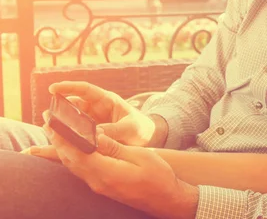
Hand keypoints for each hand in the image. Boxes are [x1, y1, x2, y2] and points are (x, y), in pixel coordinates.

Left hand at [41, 123, 198, 218]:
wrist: (166, 199)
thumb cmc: (158, 176)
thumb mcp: (140, 156)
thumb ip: (114, 146)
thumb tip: (94, 135)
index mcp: (107, 172)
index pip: (78, 152)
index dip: (63, 136)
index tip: (54, 120)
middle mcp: (98, 181)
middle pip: (70, 159)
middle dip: (56, 138)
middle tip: (48, 119)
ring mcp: (98, 185)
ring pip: (72, 165)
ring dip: (61, 147)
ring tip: (53, 130)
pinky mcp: (102, 185)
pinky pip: (79, 169)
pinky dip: (70, 155)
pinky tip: (69, 148)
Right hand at [48, 81, 156, 146]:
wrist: (147, 139)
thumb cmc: (141, 129)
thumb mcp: (130, 129)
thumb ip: (114, 130)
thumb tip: (95, 135)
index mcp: (107, 100)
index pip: (85, 90)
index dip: (69, 87)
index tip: (52, 88)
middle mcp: (97, 108)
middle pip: (74, 104)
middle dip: (60, 108)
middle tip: (48, 116)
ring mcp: (92, 120)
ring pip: (72, 119)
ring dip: (63, 123)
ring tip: (51, 130)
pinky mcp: (90, 133)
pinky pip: (76, 132)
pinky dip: (68, 135)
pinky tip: (60, 142)